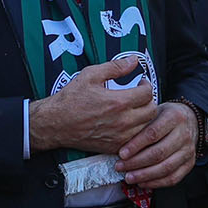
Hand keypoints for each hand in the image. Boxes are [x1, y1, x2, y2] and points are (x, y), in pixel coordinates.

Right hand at [28, 59, 155, 154]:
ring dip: (144, 117)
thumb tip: (134, 60)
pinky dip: (135, 132)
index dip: (146, 85)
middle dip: (148, 100)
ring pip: (146, 127)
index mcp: (118, 102)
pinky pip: (135, 140)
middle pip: (152, 111)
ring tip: (134, 109)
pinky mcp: (114, 147)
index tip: (140, 83)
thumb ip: (115, 67)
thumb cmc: (70, 99)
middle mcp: (122, 122)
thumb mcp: (90, 75)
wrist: (55, 123)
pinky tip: (127, 124)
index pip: (148, 93)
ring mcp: (119, 137)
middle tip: (139, 96)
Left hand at [117, 100, 196, 188]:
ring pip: (166, 168)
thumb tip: (118, 142)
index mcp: (174, 117)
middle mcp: (184, 134)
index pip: (153, 133)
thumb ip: (141, 125)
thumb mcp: (154, 112)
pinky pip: (173, 178)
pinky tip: (143, 183)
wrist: (191, 120)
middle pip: (159, 153)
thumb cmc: (166, 117)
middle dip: (136, 163)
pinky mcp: (190, 163)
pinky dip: (156, 183)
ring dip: (144, 175)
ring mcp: (189, 150)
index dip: (136, 145)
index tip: (121, 153)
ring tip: (129, 177)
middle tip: (120, 167)